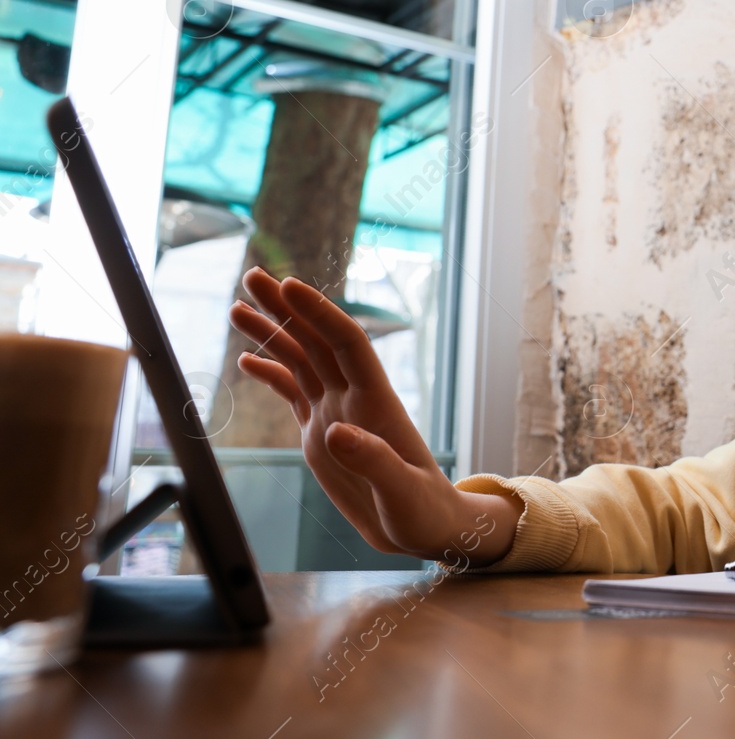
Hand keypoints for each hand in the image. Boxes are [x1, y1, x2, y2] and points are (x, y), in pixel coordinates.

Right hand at [227, 267, 520, 565]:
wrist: (427, 529)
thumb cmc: (425, 512)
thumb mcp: (404, 493)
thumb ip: (374, 461)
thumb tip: (335, 432)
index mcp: (376, 404)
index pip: (347, 344)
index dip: (320, 313)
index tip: (289, 286)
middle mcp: (353, 400)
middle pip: (317, 341)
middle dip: (286, 308)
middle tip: (252, 276)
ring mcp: (335, 414)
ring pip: (300, 361)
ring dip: (271, 333)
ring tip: (236, 307)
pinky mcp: (321, 435)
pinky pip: (293, 393)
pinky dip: (271, 373)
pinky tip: (246, 358)